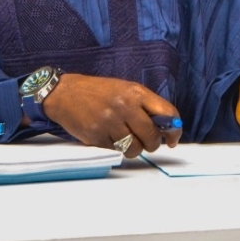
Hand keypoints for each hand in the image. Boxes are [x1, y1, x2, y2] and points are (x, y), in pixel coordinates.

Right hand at [40, 73, 182, 157]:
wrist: (65, 93)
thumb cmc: (99, 92)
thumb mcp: (126, 90)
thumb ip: (146, 106)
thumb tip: (166, 127)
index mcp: (136, 92)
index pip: (166, 112)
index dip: (174, 129)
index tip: (174, 138)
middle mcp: (125, 106)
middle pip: (151, 135)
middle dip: (153, 144)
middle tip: (148, 143)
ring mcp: (110, 122)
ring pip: (135, 148)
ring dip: (134, 149)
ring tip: (127, 140)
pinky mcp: (96, 136)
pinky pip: (116, 150)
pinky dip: (117, 148)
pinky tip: (110, 137)